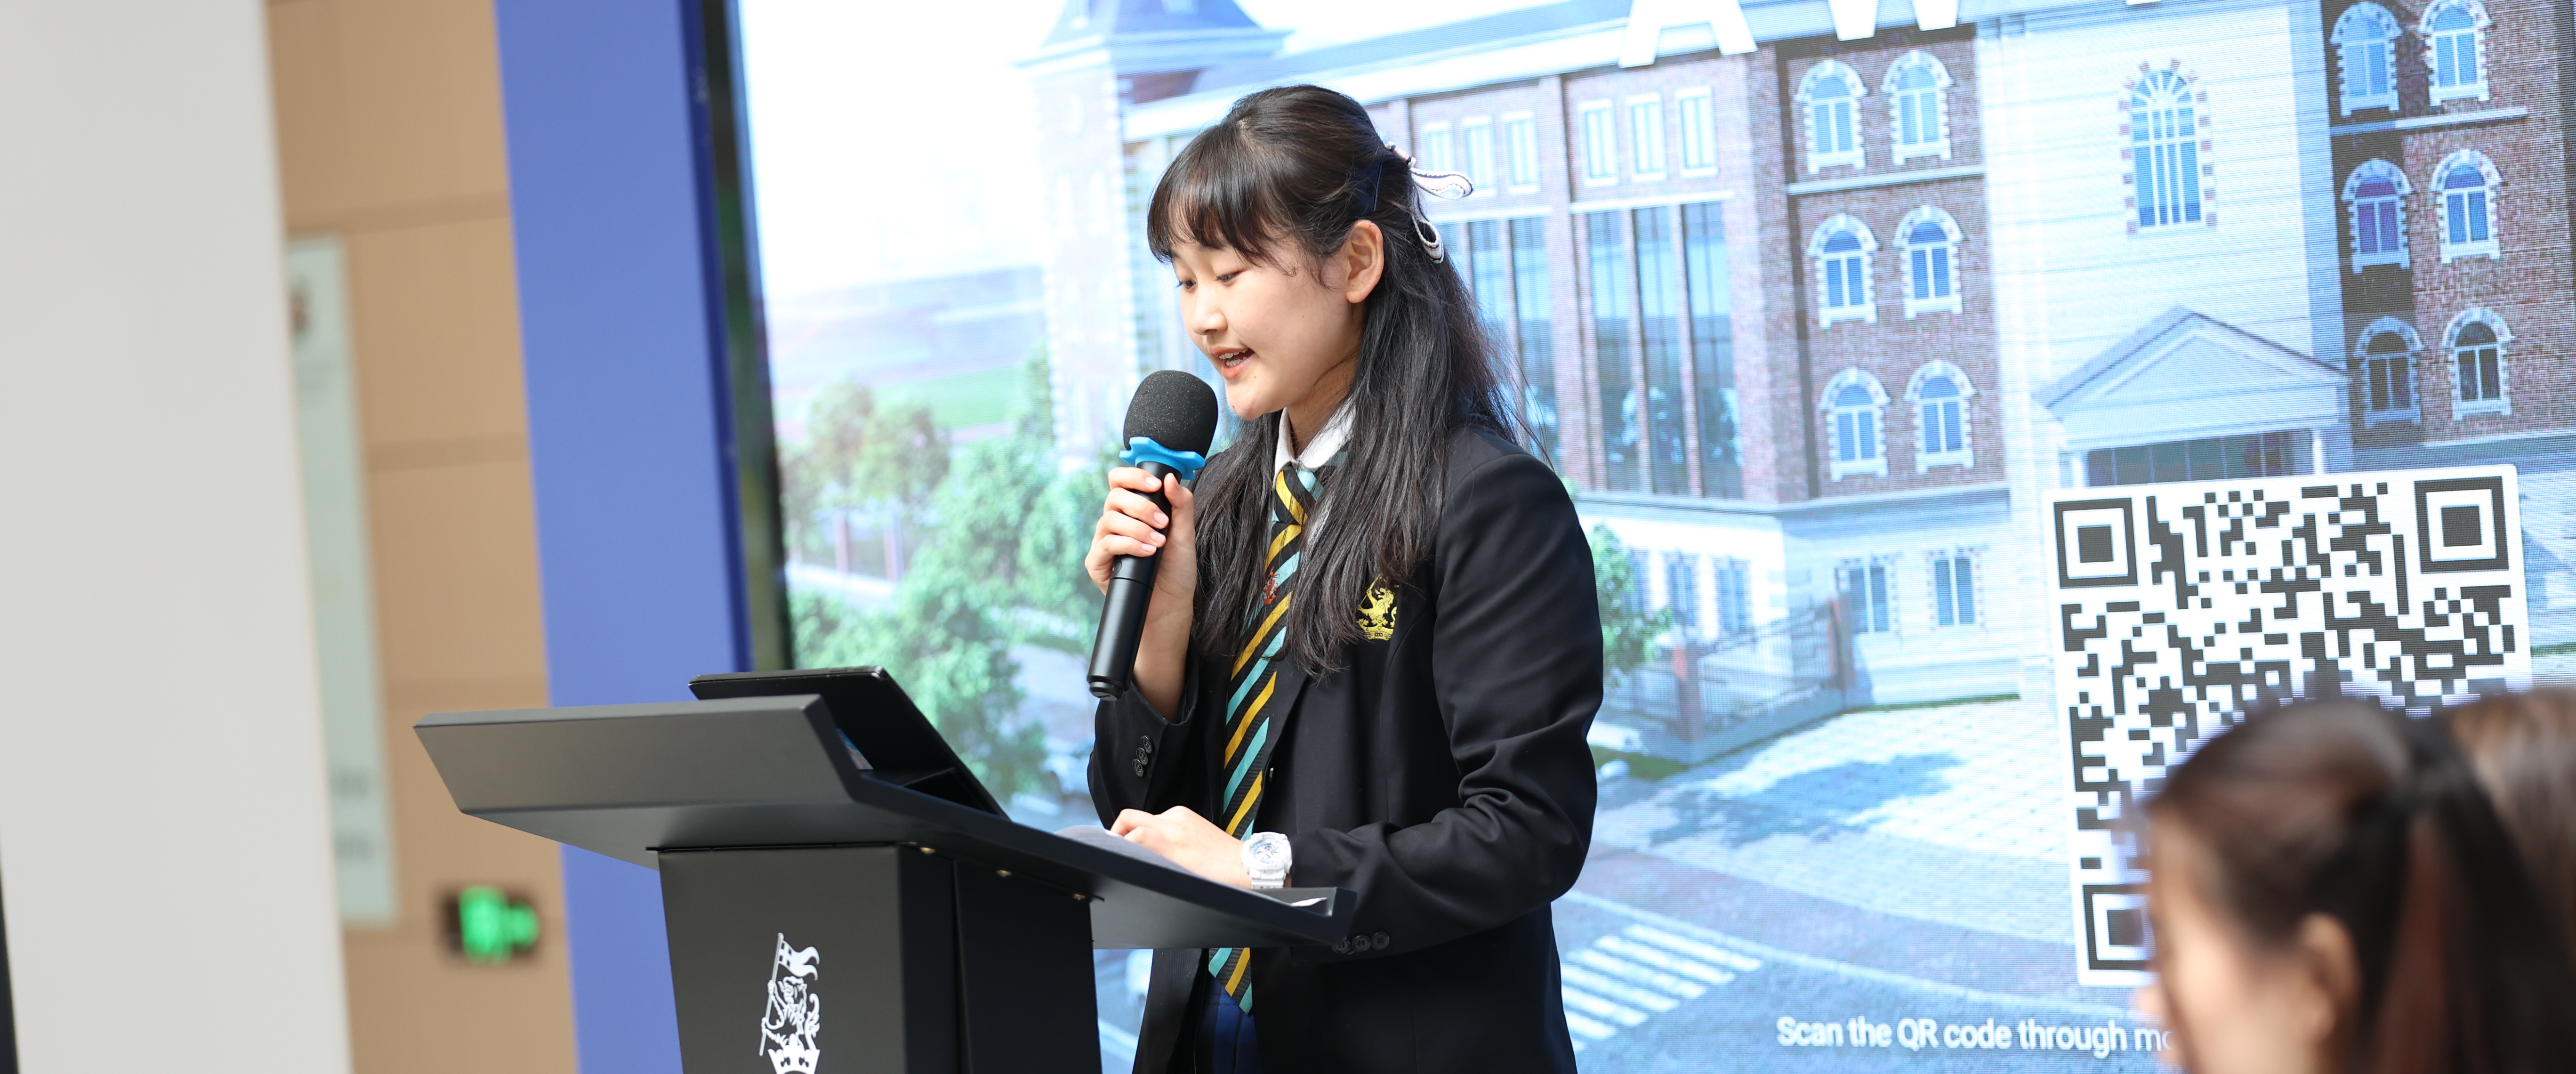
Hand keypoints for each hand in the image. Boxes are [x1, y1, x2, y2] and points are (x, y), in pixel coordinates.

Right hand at [1085, 467, 1196, 603]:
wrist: (1171, 604)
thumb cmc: (1176, 569)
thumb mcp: (1185, 533)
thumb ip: (1180, 504)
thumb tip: (1169, 477)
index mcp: (1132, 510)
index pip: (1120, 481)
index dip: (1133, 476)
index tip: (1155, 485)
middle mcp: (1115, 523)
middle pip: (1115, 496)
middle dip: (1142, 506)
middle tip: (1163, 523)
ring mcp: (1104, 542)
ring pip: (1109, 520)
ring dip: (1138, 528)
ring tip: (1158, 542)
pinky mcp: (1097, 563)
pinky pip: (1106, 544)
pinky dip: (1128, 545)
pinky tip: (1147, 552)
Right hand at [1111, 806, 1251, 887]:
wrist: (1243, 865)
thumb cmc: (1216, 876)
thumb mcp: (1179, 875)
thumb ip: (1152, 859)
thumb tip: (1129, 850)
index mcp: (1172, 840)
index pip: (1131, 832)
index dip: (1118, 844)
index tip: (1117, 855)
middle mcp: (1174, 822)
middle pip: (1131, 817)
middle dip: (1119, 831)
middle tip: (1120, 848)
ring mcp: (1181, 816)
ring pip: (1145, 819)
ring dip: (1139, 831)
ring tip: (1147, 850)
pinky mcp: (1187, 815)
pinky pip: (1160, 819)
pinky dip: (1155, 830)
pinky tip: (1166, 845)